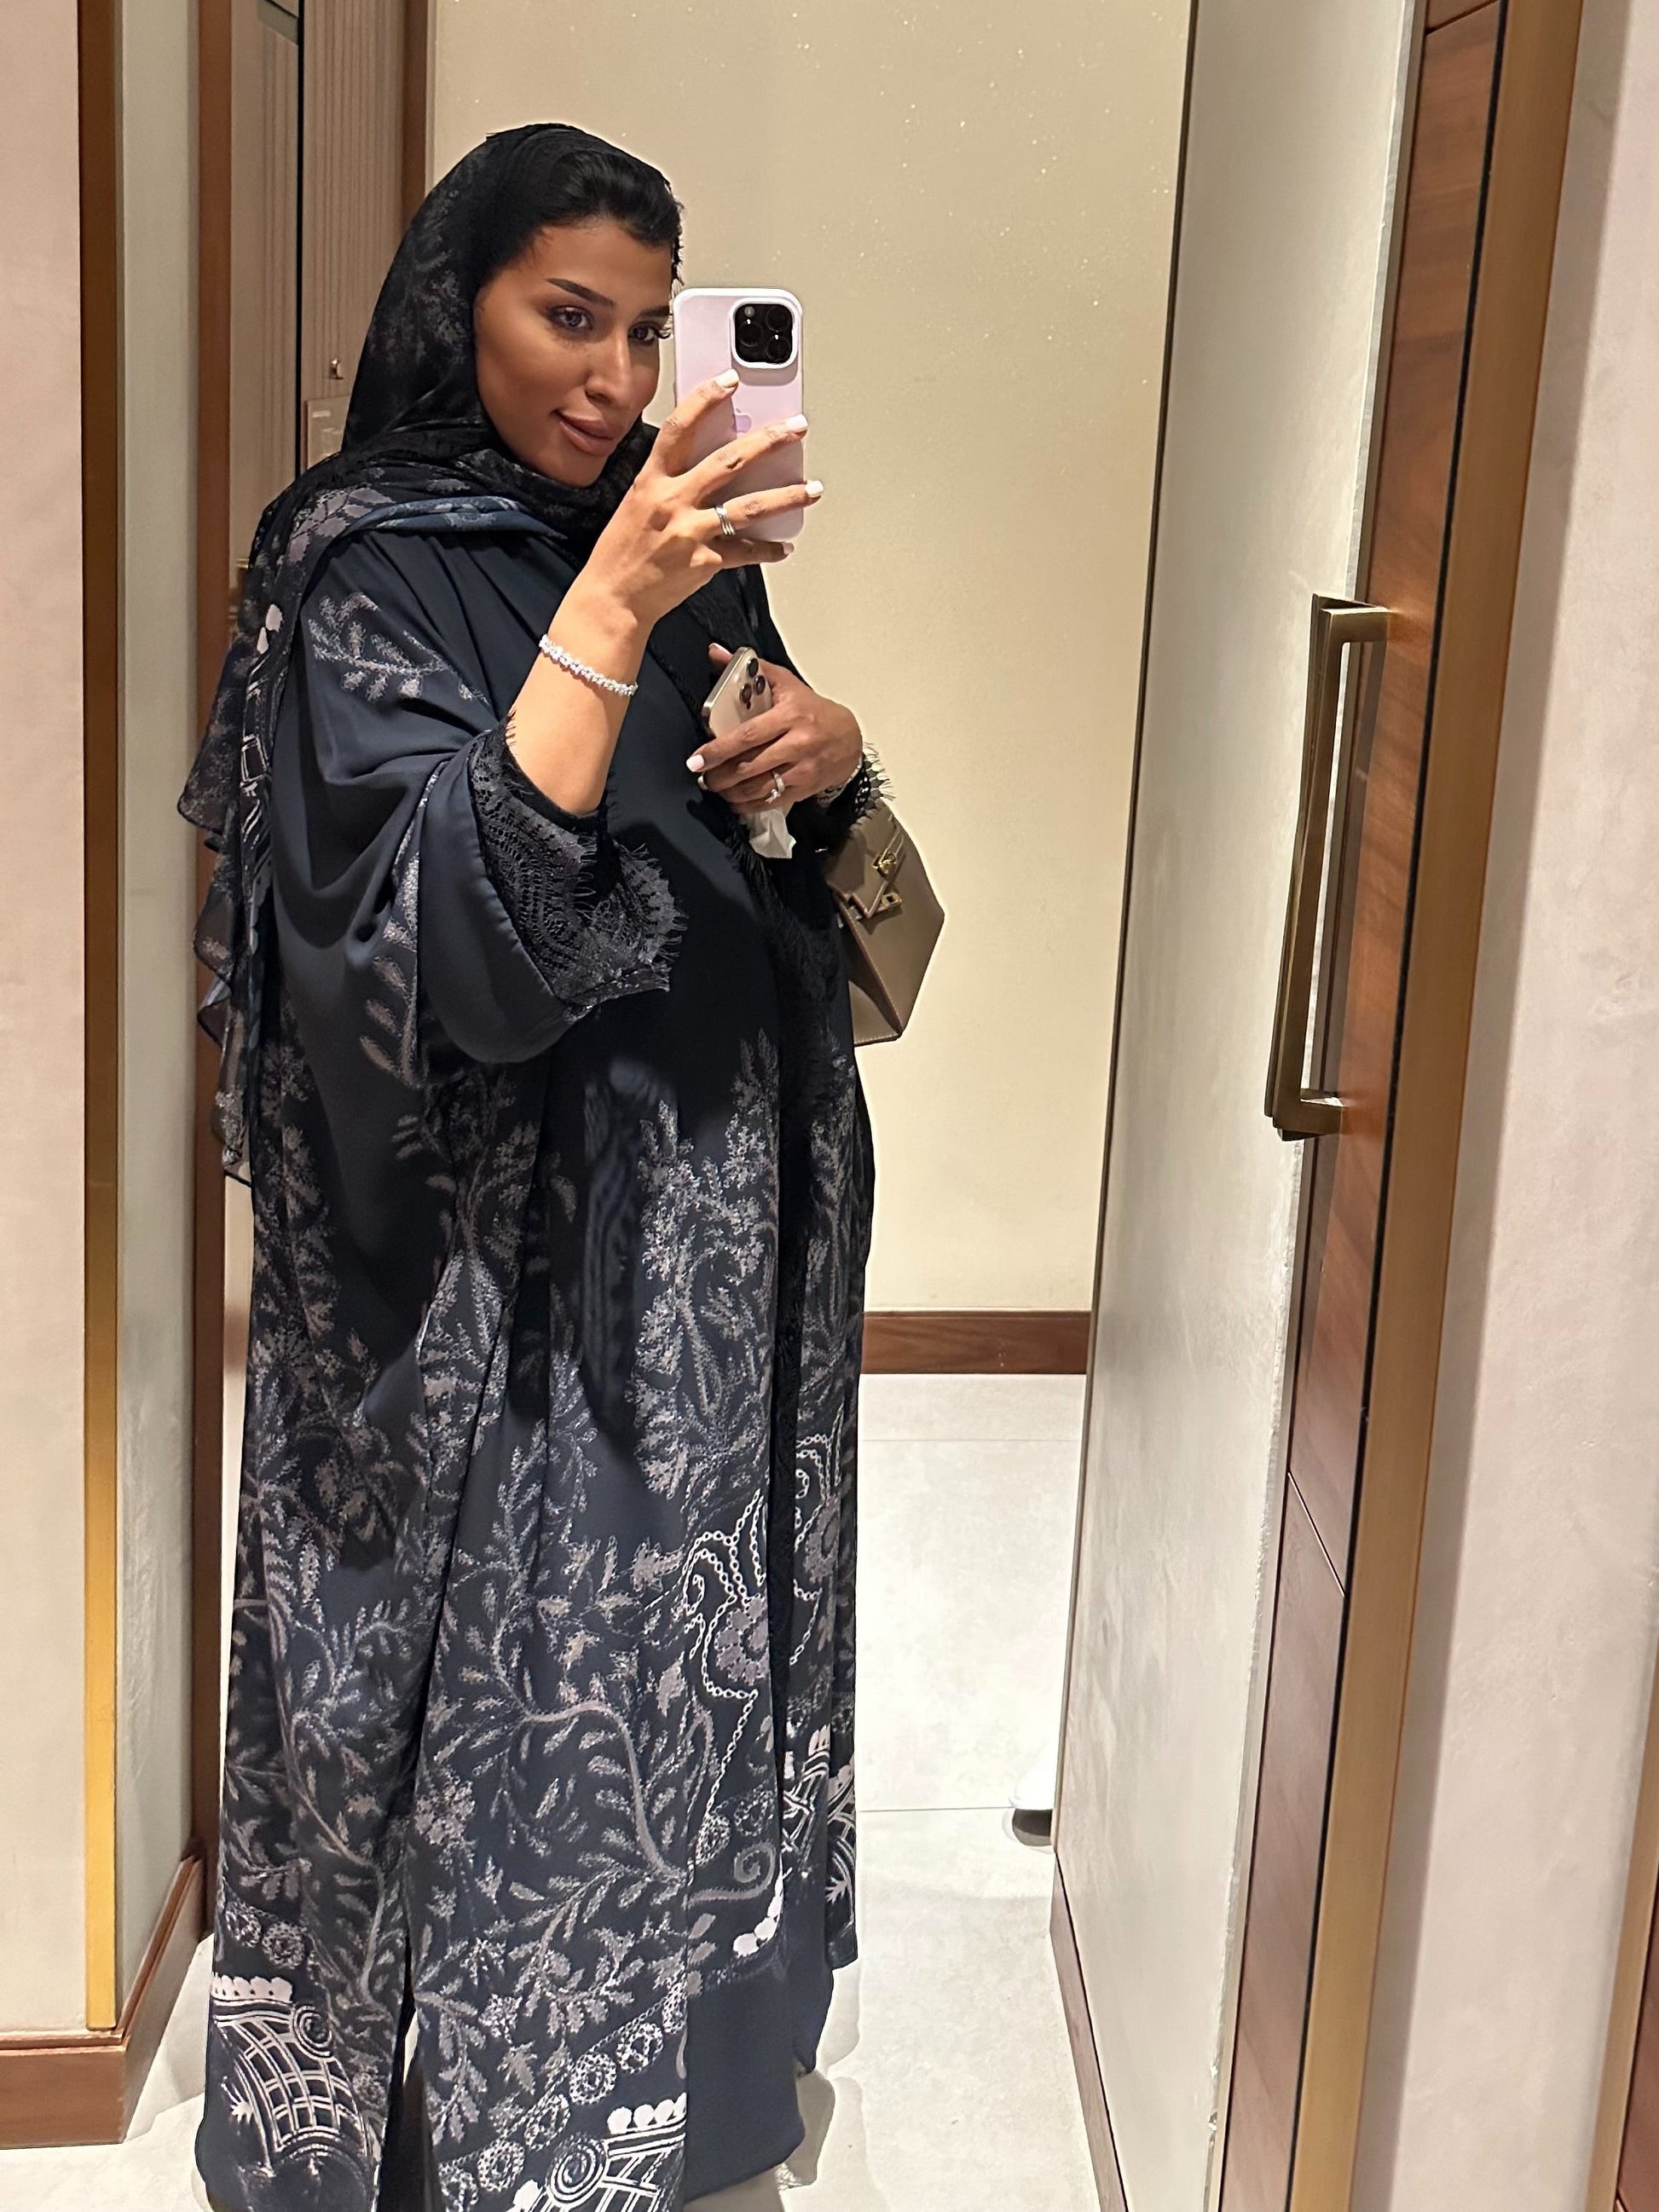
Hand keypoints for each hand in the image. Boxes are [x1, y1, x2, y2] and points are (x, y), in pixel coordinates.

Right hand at [576, 374, 822, 633]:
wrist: (613, 598)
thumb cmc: (621, 552)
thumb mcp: (637, 503)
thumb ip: (669, 483)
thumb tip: (707, 467)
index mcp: (652, 480)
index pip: (680, 428)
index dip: (706, 400)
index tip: (730, 382)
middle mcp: (673, 501)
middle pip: (728, 461)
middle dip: (768, 441)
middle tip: (796, 428)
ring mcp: (691, 531)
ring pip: (749, 507)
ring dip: (786, 497)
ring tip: (812, 489)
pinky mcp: (705, 561)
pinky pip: (746, 551)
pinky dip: (768, 550)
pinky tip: (783, 547)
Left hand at [687, 643, 863, 813]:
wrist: (849, 739)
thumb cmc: (813, 710)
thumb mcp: (786, 684)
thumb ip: (752, 670)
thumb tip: (714, 652)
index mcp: (790, 716)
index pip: (748, 735)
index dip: (719, 750)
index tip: (697, 759)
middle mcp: (797, 745)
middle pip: (750, 766)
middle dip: (720, 776)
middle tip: (701, 775)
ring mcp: (802, 770)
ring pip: (758, 788)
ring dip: (730, 792)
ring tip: (715, 787)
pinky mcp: (804, 789)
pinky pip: (770, 802)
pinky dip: (747, 805)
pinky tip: (734, 800)